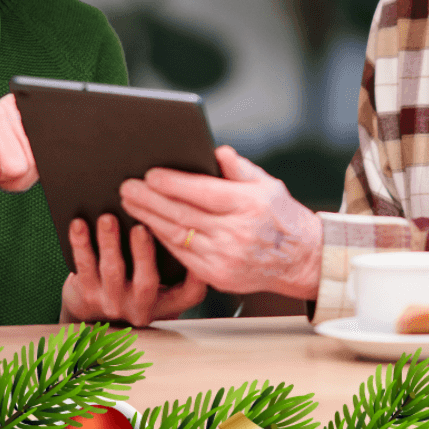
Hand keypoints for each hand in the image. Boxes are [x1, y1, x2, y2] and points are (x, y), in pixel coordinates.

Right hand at [0, 93, 37, 192]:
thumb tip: (40, 165)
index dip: (30, 171)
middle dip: (10, 177)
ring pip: (15, 168)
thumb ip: (33, 162)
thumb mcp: (11, 161)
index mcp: (25, 112)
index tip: (10, 163)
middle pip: (32, 164)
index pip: (49, 151)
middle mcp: (10, 107)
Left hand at [60, 214, 205, 325]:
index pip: (190, 294)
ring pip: (112, 272)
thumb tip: (183, 215)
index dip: (198, 276)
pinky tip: (79, 225)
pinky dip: (81, 244)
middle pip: (146, 282)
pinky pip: (83, 267)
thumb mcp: (163, 283)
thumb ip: (176, 260)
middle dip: (143, 253)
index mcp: (167, 302)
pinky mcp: (86, 295)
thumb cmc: (137, 284)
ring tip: (107, 219)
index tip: (195, 247)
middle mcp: (141, 306)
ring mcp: (113, 302)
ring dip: (109, 243)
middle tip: (141, 227)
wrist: (94, 315)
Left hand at [118, 145, 322, 301]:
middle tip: (127, 187)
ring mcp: (225, 258)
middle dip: (150, 200)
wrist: (301, 260)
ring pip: (177, 236)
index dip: (172, 184)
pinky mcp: (217, 277)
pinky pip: (182, 255)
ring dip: (149, 219)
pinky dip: (162, 239)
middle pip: (182, 214)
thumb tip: (216, 151)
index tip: (149, 174)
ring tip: (130, 204)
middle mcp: (236, 233)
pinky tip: (148, 226)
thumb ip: (239, 168)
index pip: (202, 192)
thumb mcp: (267, 184)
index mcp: (248, 205)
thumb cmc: (281, 216)